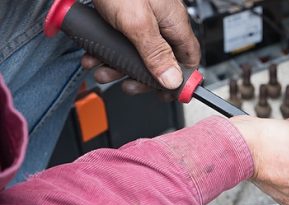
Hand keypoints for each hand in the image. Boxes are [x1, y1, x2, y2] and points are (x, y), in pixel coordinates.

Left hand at [81, 0, 199, 94]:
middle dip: (140, 77)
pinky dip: (105, 53)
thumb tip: (173, 80)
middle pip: (160, 62)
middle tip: (128, 85)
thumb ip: (156, 53)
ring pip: (135, 55)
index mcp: (173, 23)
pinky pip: (118, 43)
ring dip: (117, 67)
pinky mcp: (121, 18)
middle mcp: (160, 23)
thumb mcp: (137, 23)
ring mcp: (140, 21)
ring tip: (102, 70)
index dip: (180, 80)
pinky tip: (94, 56)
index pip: (188, 59)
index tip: (169, 94)